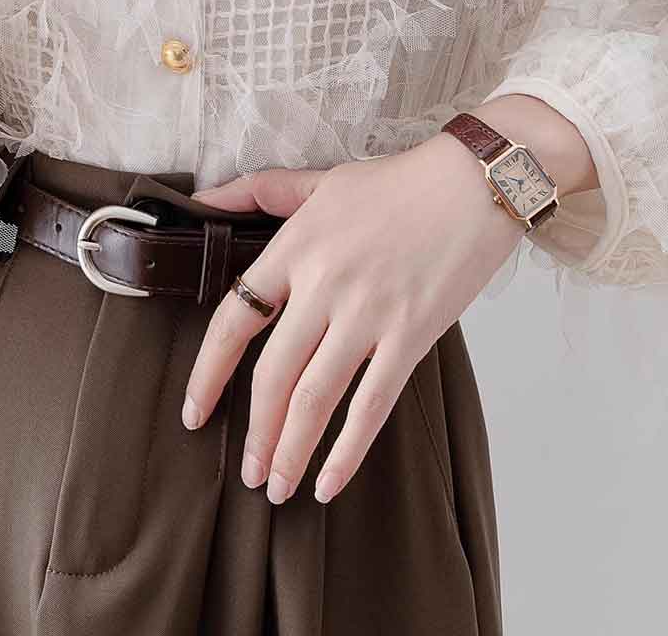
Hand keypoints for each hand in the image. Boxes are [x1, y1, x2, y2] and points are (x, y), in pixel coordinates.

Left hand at [181, 133, 522, 504]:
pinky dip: (348, 450)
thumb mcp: (319, 181)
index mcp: (296, 246)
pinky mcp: (412, 335)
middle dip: (256, 432)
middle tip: (247, 472)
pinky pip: (372, 405)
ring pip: (316, 398)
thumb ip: (257, 192)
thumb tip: (201, 203)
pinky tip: (330, 482)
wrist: (472, 183)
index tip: (194, 411)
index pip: (235, 319)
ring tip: (277, 487)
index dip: (208, 372)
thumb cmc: (396, 183)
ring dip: (292, 451)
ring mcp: (369, 313)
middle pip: (274, 373)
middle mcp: (325, 284)